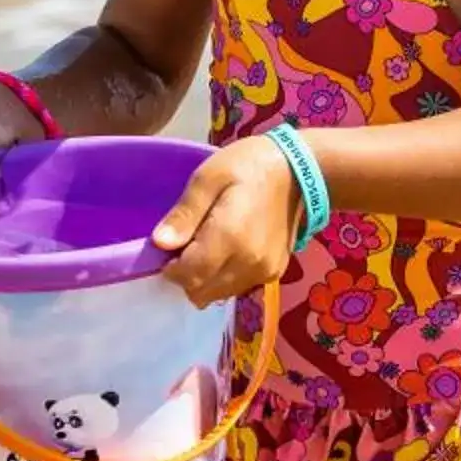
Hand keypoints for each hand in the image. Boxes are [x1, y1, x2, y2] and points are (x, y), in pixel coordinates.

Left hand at [149, 135, 299, 306]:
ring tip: (208, 245)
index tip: (169, 246)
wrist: (300, 171)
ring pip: (218, 294)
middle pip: (200, 292)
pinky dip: (224, 276)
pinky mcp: (274, 273)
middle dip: (186, 274)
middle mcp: (249, 263)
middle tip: (188, 243)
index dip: (170, 267)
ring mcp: (264, 272)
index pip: (187, 276)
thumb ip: (184, 214)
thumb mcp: (208, 177)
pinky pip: (237, 288)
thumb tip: (160, 244)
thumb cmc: (249, 166)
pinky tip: (228, 250)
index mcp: (230, 238)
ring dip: (204, 278)